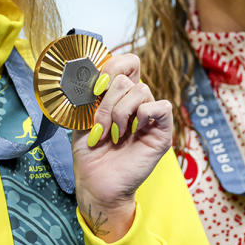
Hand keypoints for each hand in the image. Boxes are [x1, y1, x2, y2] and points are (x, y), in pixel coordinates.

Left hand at [72, 53, 172, 242]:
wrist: (96, 182)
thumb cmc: (89, 152)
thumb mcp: (83, 116)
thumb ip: (91, 92)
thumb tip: (94, 71)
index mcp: (118, 95)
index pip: (127, 63)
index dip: (113, 66)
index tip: (96, 88)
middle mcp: (136, 103)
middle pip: (127, 79)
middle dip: (107, 102)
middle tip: (100, 127)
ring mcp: (150, 117)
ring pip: (141, 90)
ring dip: (120, 113)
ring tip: (113, 134)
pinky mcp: (162, 132)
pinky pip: (162, 107)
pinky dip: (143, 115)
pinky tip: (132, 132)